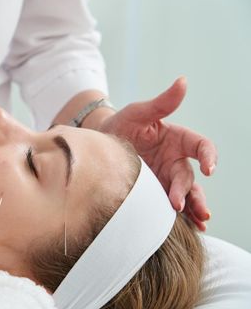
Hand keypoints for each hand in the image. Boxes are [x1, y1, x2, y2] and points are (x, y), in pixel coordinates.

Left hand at [98, 77, 216, 230]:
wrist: (98, 145)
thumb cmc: (120, 124)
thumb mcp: (138, 112)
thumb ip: (161, 102)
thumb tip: (183, 81)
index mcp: (176, 139)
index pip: (200, 146)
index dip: (208, 156)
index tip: (209, 167)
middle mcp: (175, 160)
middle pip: (189, 177)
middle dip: (189, 191)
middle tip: (181, 203)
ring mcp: (165, 178)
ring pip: (185, 193)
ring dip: (193, 207)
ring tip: (200, 221)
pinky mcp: (154, 192)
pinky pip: (169, 205)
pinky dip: (181, 216)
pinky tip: (191, 228)